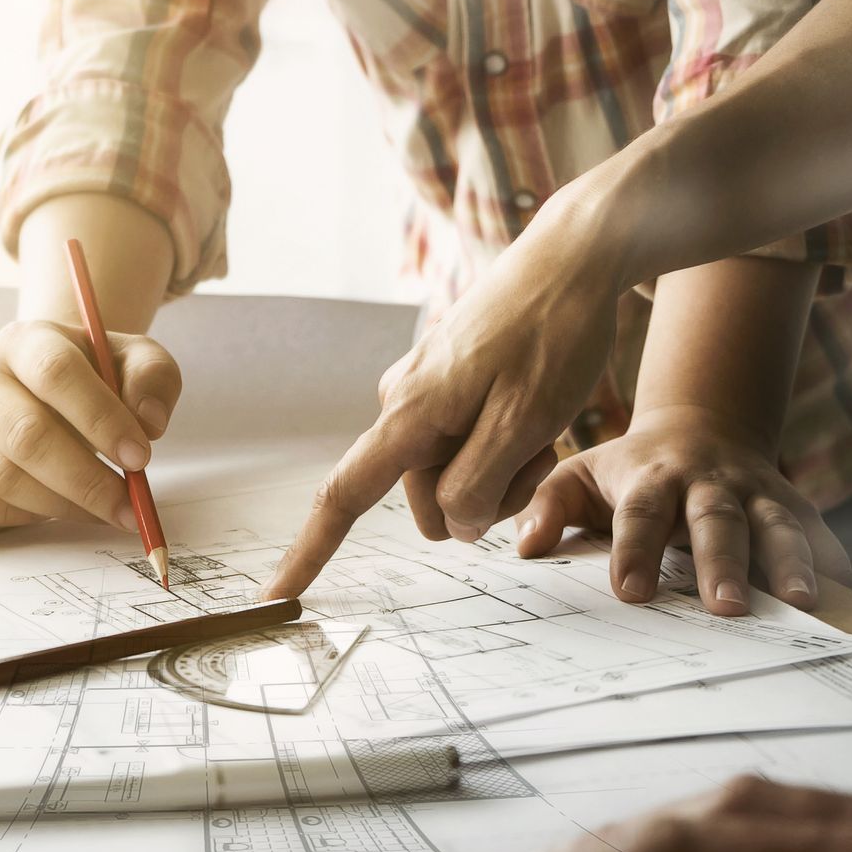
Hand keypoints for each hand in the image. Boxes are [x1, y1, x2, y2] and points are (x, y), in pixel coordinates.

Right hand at [0, 320, 180, 526]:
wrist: (50, 381)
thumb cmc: (94, 374)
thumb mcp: (135, 360)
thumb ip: (153, 378)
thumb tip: (148, 422)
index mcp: (27, 341)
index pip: (55, 373)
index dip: (99, 418)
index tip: (139, 456)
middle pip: (26, 435)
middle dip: (85, 480)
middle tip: (128, 505)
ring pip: (2, 476)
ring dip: (61, 505)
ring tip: (104, 511)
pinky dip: (15, 515)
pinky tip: (52, 508)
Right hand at [264, 236, 619, 598]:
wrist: (575, 257)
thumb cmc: (553, 334)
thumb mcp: (526, 423)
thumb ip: (479, 486)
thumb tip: (454, 525)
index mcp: (409, 414)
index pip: (344, 495)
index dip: (310, 552)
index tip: (277, 594)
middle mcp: (402, 403)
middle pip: (426, 501)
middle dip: (485, 496)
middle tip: (538, 451)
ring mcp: (424, 393)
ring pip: (453, 478)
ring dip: (503, 470)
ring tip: (542, 423)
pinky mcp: (448, 386)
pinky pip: (467, 445)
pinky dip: (506, 445)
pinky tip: (537, 407)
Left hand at [512, 405, 851, 614]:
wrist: (701, 428)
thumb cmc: (628, 470)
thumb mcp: (578, 474)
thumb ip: (547, 506)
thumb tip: (526, 547)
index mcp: (651, 477)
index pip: (640, 514)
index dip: (636, 549)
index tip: (630, 592)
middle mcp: (709, 483)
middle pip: (717, 521)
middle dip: (722, 562)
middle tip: (725, 608)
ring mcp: (757, 493)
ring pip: (777, 525)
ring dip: (791, 563)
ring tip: (803, 604)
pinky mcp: (794, 506)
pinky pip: (819, 535)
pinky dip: (835, 566)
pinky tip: (847, 603)